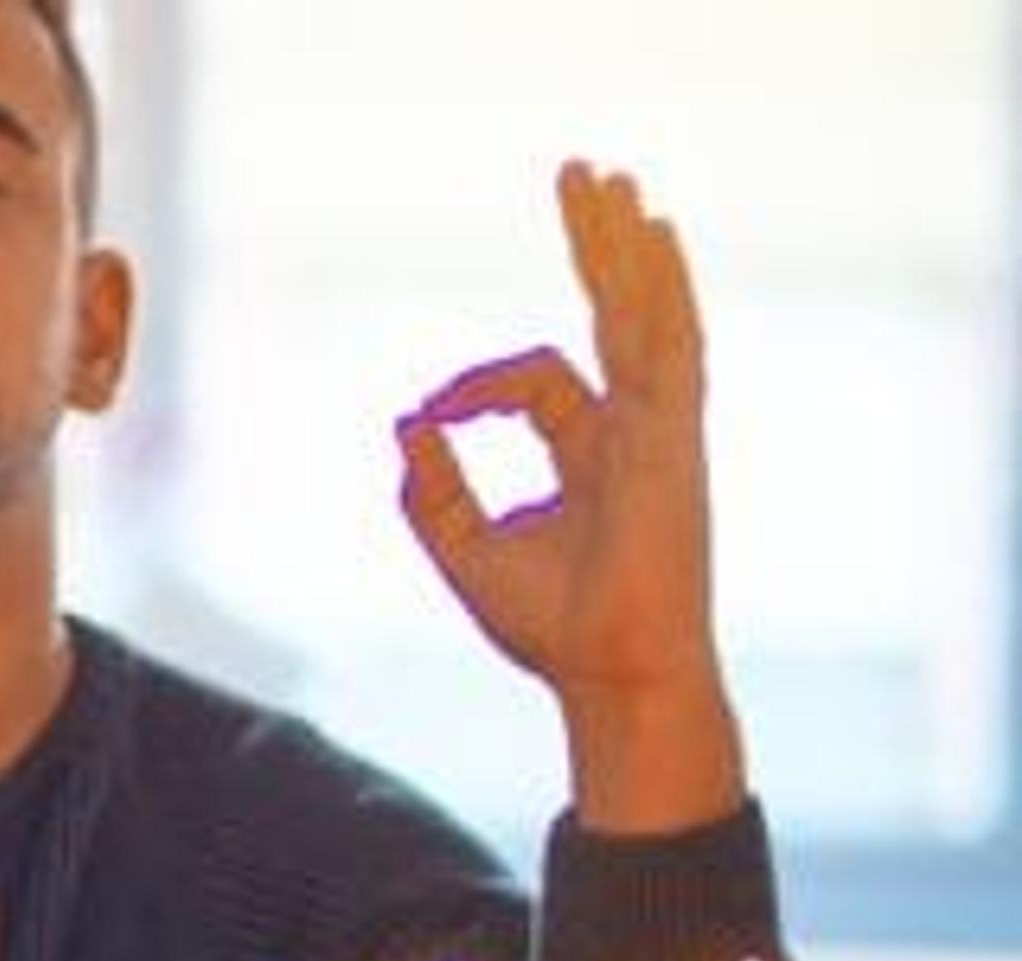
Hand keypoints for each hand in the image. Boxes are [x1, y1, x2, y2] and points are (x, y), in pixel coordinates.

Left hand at [396, 162, 742, 832]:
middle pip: (614, 315)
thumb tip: (403, 424)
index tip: (428, 419)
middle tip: (579, 174)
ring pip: (643, 313)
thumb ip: (432, 487)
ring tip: (609, 181)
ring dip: (623, 246)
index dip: (469, 390)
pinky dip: (661, 287)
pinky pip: (670, 344)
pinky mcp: (672, 438)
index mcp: (590, 452)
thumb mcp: (464, 548)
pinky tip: (653, 236)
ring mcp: (660, 429)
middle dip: (594, 248)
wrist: (608, 671)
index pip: (531, 382)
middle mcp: (633, 429)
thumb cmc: (550, 626)